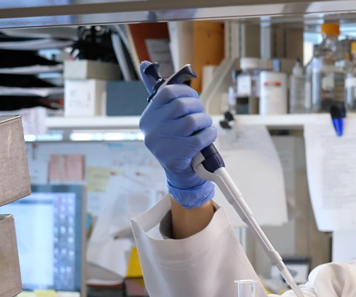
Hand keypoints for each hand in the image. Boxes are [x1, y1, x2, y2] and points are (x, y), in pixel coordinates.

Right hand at [139, 61, 217, 208]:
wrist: (180, 173)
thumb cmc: (176, 141)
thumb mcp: (165, 120)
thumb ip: (162, 97)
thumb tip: (145, 63)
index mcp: (148, 116)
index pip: (166, 92)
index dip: (185, 91)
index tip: (193, 97)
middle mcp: (152, 129)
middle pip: (181, 106)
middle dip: (197, 107)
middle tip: (201, 114)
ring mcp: (162, 144)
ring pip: (192, 121)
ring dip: (205, 121)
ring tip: (206, 125)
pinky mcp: (176, 156)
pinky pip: (200, 138)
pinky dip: (210, 134)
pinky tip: (209, 135)